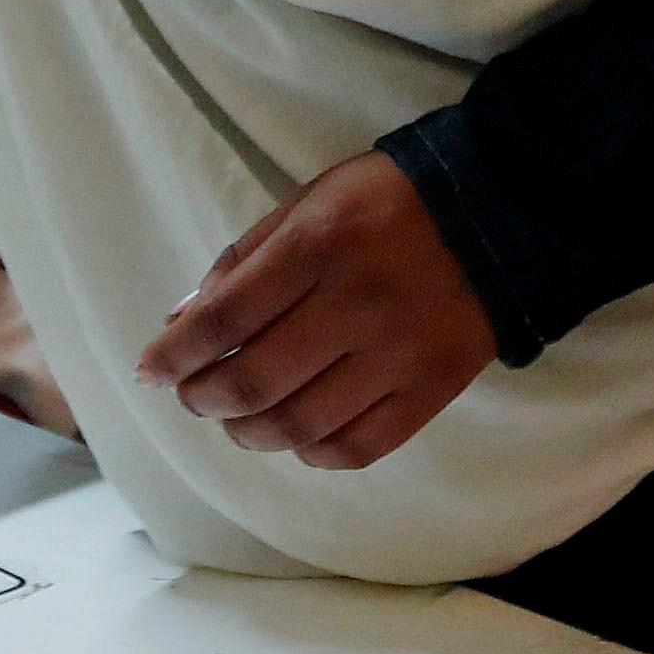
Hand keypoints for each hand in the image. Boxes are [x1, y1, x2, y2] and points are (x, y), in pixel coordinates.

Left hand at [138, 152, 493, 472]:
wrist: (502, 210)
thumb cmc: (390, 200)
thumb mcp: (310, 202)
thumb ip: (245, 259)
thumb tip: (182, 320)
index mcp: (318, 247)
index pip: (224, 319)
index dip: (175, 353)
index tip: (151, 369)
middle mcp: (355, 305)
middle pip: (253, 382)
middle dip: (203, 398)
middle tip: (191, 395)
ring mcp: (397, 354)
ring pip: (300, 425)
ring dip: (249, 432)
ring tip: (236, 420)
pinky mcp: (432, 389)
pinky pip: (358, 446)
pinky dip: (313, 453)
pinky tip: (297, 437)